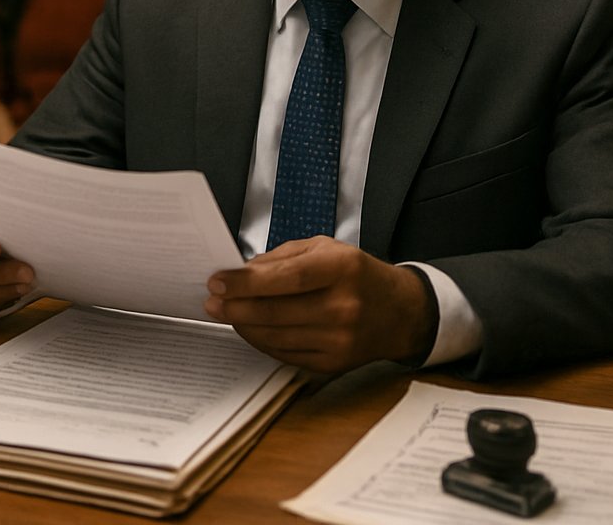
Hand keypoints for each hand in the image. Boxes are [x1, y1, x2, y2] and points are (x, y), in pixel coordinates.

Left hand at [204, 236, 435, 373]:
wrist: (400, 313)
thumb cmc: (358, 275)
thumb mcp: (326, 249)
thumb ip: (282, 257)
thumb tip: (242, 273)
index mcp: (342, 269)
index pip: (286, 278)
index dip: (246, 282)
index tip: (218, 282)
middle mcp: (344, 306)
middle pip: (275, 312)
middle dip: (235, 307)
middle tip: (212, 301)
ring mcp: (340, 340)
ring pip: (276, 336)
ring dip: (243, 325)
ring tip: (226, 313)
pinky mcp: (333, 363)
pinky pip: (285, 354)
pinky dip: (261, 341)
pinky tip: (250, 328)